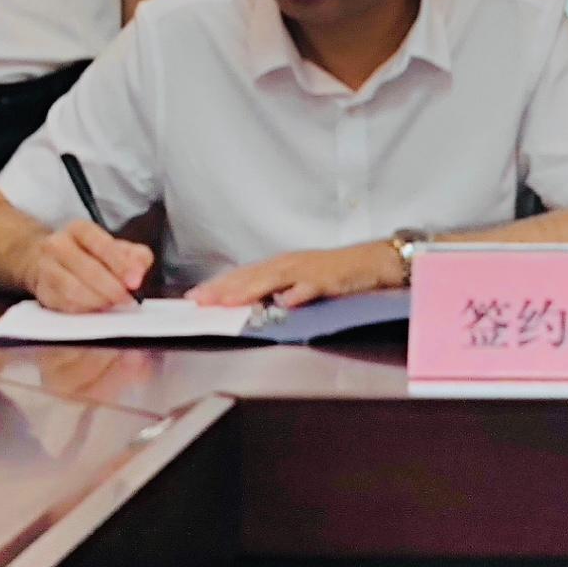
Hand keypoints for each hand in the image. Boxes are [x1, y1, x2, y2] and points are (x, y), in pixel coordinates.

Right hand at [29, 220, 157, 313]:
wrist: (46, 260)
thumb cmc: (88, 255)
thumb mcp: (115, 248)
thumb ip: (134, 256)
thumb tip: (139, 270)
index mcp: (80, 229)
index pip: (101, 244)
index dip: (120, 264)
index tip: (135, 282)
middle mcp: (58, 244)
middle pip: (88, 269)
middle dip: (112, 288)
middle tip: (127, 299)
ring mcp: (46, 267)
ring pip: (73, 289)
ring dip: (98, 301)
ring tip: (113, 304)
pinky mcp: (43, 290)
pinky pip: (64, 304)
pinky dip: (84, 310)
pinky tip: (96, 309)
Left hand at [186, 241, 404, 309]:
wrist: (372, 262)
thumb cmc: (335, 272)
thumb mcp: (300, 281)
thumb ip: (276, 291)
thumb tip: (251, 304)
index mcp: (280, 267)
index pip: (244, 276)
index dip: (219, 286)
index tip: (195, 297)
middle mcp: (289, 265)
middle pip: (252, 276)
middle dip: (225, 288)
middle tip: (201, 300)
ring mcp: (308, 271)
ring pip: (274, 279)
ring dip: (251, 289)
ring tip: (230, 300)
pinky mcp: (329, 279)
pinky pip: (311, 287)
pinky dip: (298, 293)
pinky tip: (286, 301)